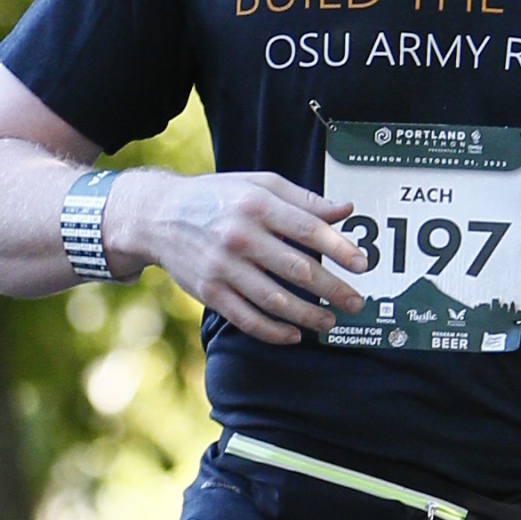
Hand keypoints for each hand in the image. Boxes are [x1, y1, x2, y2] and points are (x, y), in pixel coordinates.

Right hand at [124, 168, 366, 345]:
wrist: (158, 216)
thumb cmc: (217, 197)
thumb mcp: (258, 185)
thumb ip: (303, 200)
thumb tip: (346, 209)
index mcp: (257, 204)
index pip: (307, 229)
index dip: (339, 248)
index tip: (363, 264)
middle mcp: (240, 236)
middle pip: (297, 269)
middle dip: (333, 289)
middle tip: (355, 301)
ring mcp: (223, 267)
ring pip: (275, 300)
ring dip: (309, 315)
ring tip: (330, 322)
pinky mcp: (210, 292)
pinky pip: (248, 319)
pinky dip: (274, 331)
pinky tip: (295, 334)